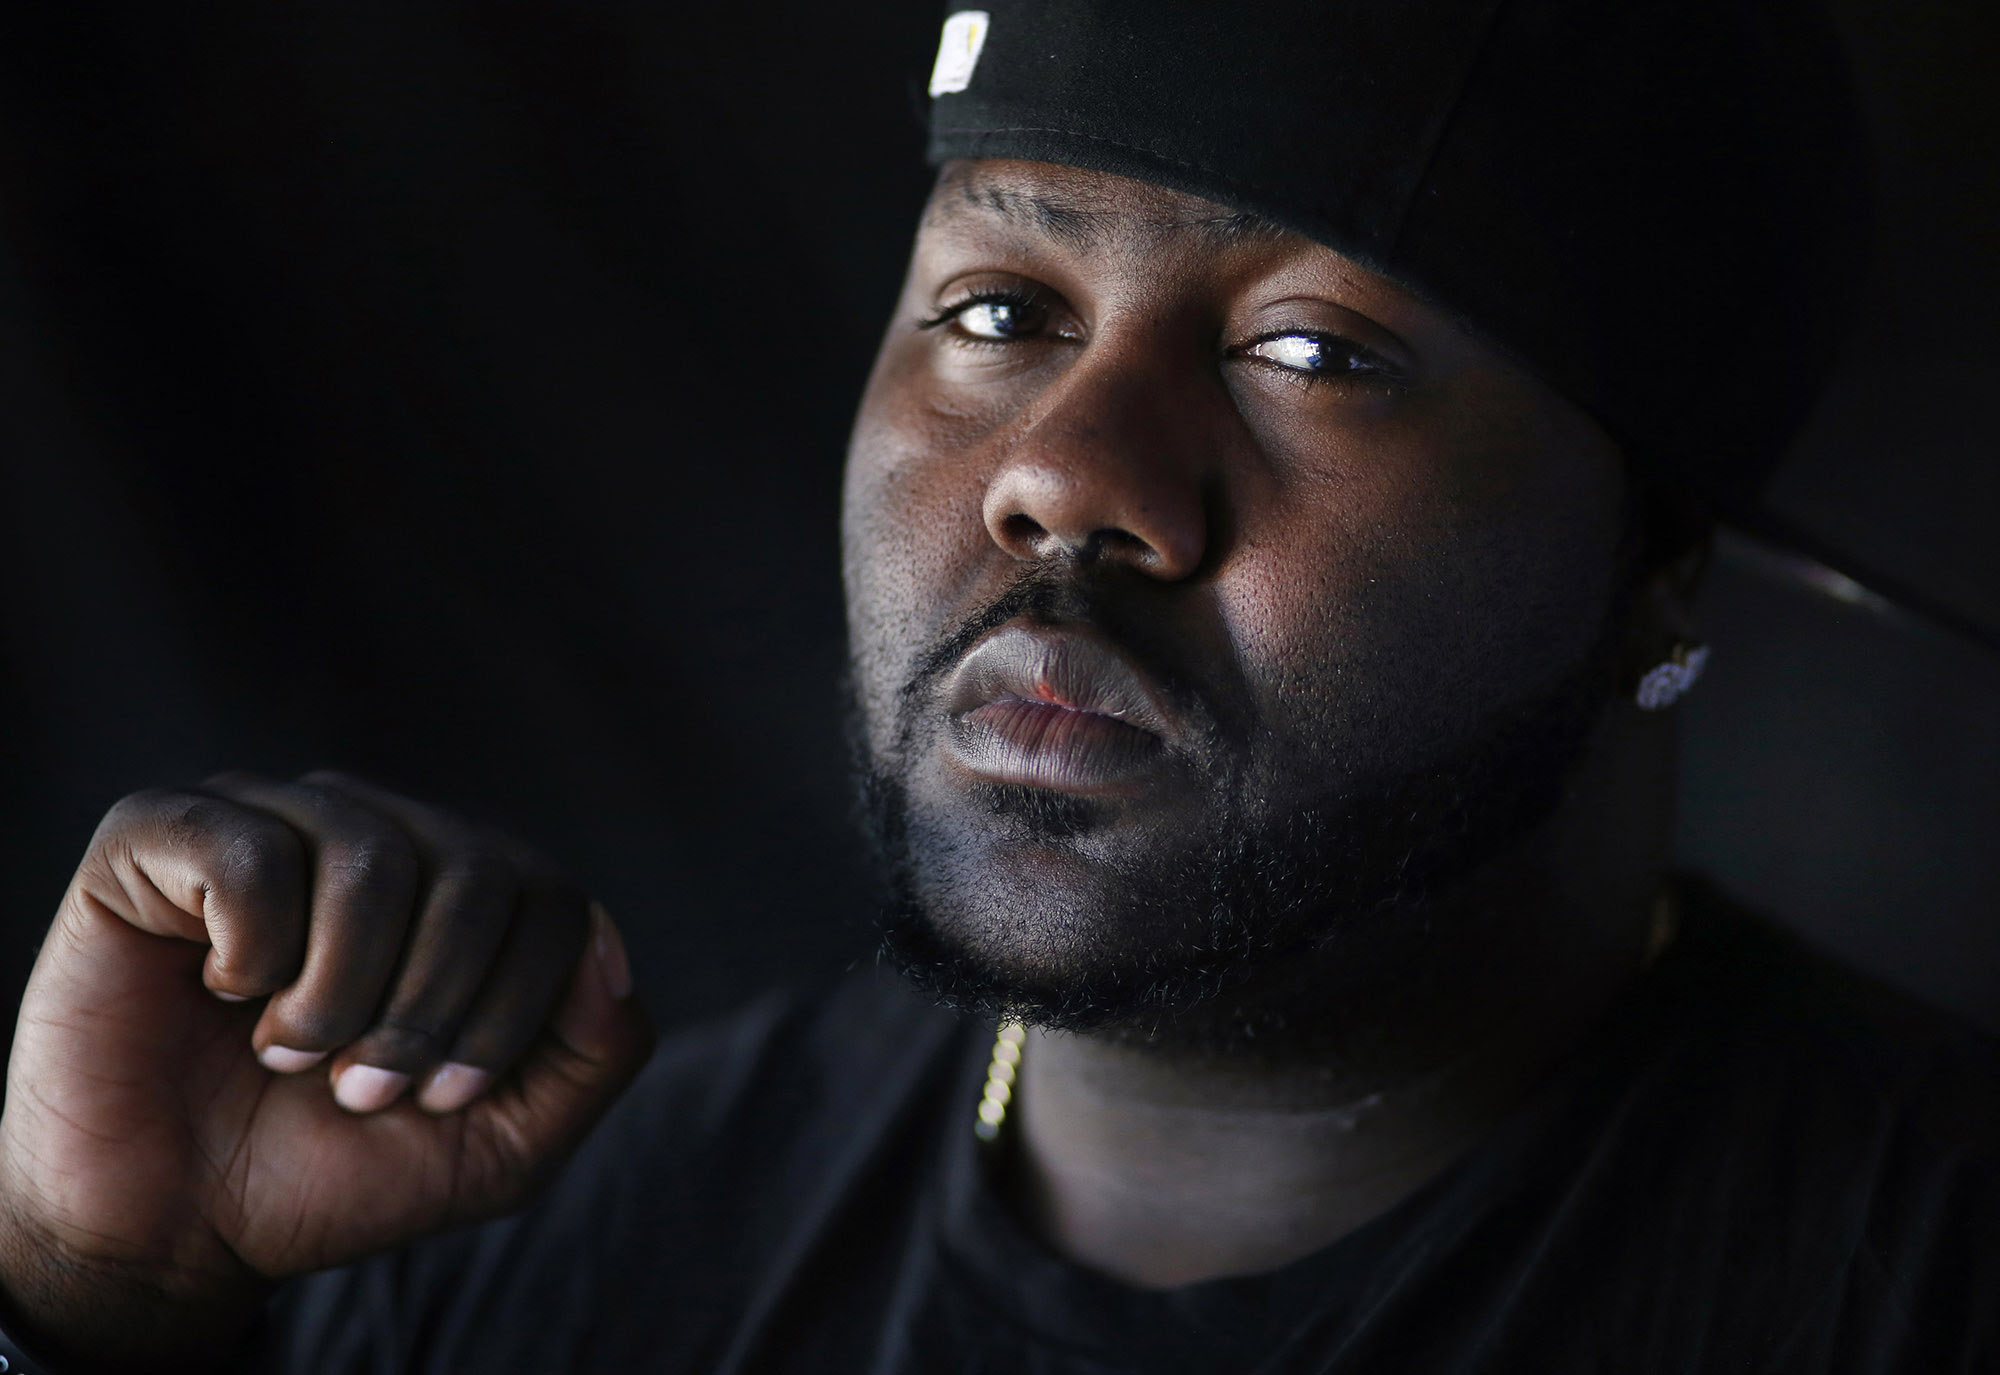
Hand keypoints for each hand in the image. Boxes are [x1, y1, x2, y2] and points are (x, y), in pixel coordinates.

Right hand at [0, 772, 649, 1369]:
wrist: (173, 1231)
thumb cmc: (338, 1170)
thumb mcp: (508, 1139)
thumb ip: (598, 1048)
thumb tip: (607, 947)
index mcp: (460, 882)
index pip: (552, 899)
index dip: (509, 1013)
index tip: (440, 1095)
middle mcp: (372, 828)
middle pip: (476, 872)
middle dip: (429, 1012)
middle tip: (359, 1086)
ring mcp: (268, 816)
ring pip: (372, 858)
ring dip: (339, 996)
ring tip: (291, 1051)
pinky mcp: (158, 834)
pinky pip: (252, 856)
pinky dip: (251, 954)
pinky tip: (221, 990)